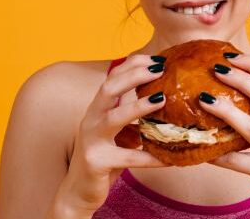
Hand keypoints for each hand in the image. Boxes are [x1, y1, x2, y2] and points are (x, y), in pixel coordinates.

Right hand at [54, 55, 168, 213]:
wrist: (78, 191)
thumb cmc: (104, 157)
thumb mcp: (117, 133)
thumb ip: (131, 117)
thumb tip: (164, 100)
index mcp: (97, 110)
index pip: (112, 77)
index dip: (133, 65)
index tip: (157, 59)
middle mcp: (91, 120)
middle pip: (108, 89)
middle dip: (134, 76)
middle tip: (160, 69)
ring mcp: (92, 141)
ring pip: (114, 118)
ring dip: (138, 106)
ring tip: (161, 99)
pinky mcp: (97, 162)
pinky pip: (129, 157)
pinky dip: (151, 157)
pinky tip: (170, 159)